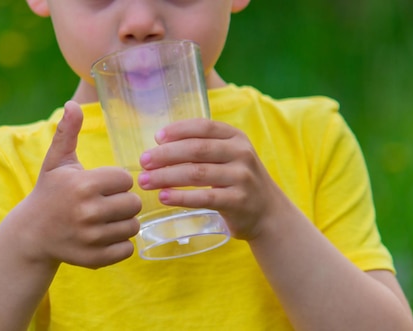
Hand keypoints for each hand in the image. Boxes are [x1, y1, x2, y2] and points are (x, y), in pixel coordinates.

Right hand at [11, 101, 140, 268]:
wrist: (31, 234)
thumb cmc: (50, 192)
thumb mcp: (57, 162)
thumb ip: (68, 132)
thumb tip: (73, 103)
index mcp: (83, 185)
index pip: (126, 179)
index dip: (116, 181)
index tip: (100, 185)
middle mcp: (88, 212)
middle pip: (134, 204)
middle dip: (123, 202)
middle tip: (105, 203)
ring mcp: (91, 238)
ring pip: (133, 227)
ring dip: (123, 223)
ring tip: (105, 219)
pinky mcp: (95, 259)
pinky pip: (128, 249)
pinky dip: (120, 244)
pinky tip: (104, 236)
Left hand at [137, 118, 288, 239]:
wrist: (268, 213)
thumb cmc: (239, 181)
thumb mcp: (230, 156)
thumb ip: (204, 148)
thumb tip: (160, 145)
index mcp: (236, 137)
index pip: (204, 126)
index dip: (178, 130)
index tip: (157, 138)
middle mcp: (241, 154)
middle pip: (196, 149)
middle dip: (165, 155)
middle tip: (143, 162)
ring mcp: (242, 178)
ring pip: (197, 174)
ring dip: (166, 177)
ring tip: (145, 181)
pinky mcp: (238, 201)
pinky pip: (204, 198)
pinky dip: (181, 197)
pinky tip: (163, 197)